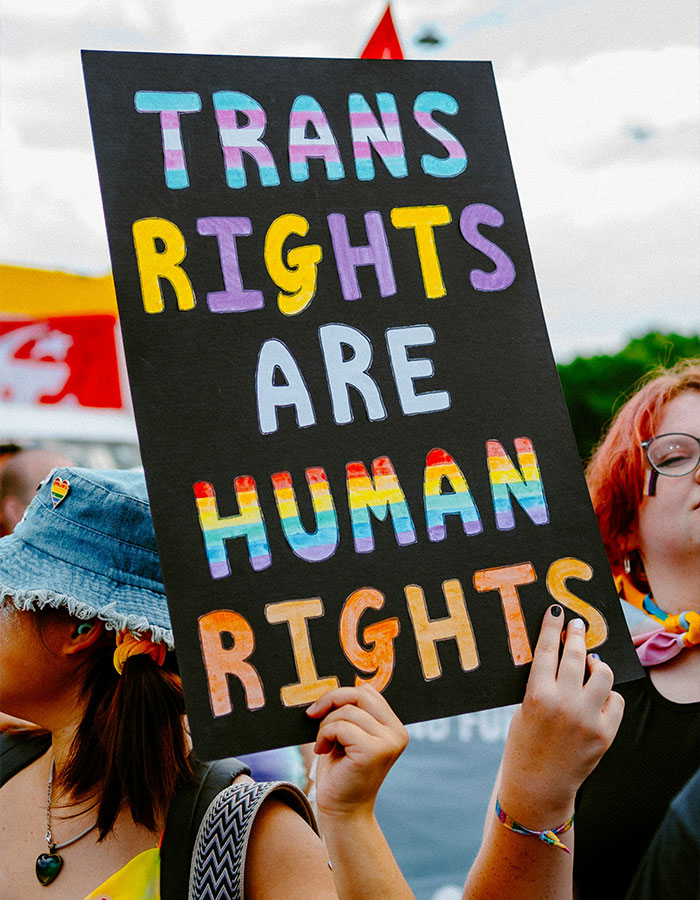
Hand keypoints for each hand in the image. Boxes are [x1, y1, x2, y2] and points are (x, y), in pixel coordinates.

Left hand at [306, 684, 407, 820]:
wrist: (342, 811)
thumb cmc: (341, 772)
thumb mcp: (347, 736)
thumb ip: (349, 712)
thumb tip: (330, 689)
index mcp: (394, 726)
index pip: (367, 692)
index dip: (341, 695)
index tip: (321, 710)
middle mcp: (397, 732)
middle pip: (359, 694)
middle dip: (331, 701)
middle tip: (313, 716)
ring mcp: (388, 742)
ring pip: (347, 711)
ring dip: (325, 725)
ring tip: (323, 744)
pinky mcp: (374, 751)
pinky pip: (341, 726)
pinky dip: (325, 735)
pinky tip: (322, 751)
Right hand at [497, 605, 624, 828]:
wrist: (538, 784)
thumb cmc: (524, 742)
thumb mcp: (524, 707)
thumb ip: (542, 682)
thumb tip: (560, 653)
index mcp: (537, 695)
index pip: (547, 650)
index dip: (552, 627)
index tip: (557, 612)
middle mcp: (564, 704)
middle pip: (577, 656)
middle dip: (577, 636)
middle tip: (577, 625)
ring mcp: (588, 719)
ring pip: (603, 674)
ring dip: (597, 664)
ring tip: (591, 663)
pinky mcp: (605, 735)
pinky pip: (616, 701)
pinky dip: (607, 694)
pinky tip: (599, 694)